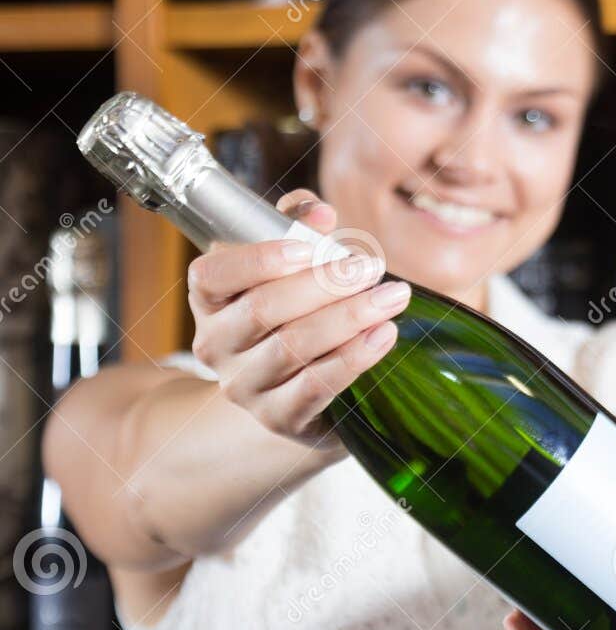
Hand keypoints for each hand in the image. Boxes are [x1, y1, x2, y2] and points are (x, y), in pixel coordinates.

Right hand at [186, 188, 409, 447]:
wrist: (305, 390)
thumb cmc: (298, 314)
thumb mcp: (293, 266)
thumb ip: (297, 227)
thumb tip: (318, 213)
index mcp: (210, 299)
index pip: (212, 274)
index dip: (259, 258)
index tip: (311, 245)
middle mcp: (216, 344)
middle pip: (263, 309)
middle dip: (324, 284)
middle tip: (371, 268)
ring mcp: (244, 385)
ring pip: (293, 347)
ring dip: (349, 317)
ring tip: (391, 298)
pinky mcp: (279, 417)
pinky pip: (316, 386)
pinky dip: (353, 358)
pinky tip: (384, 335)